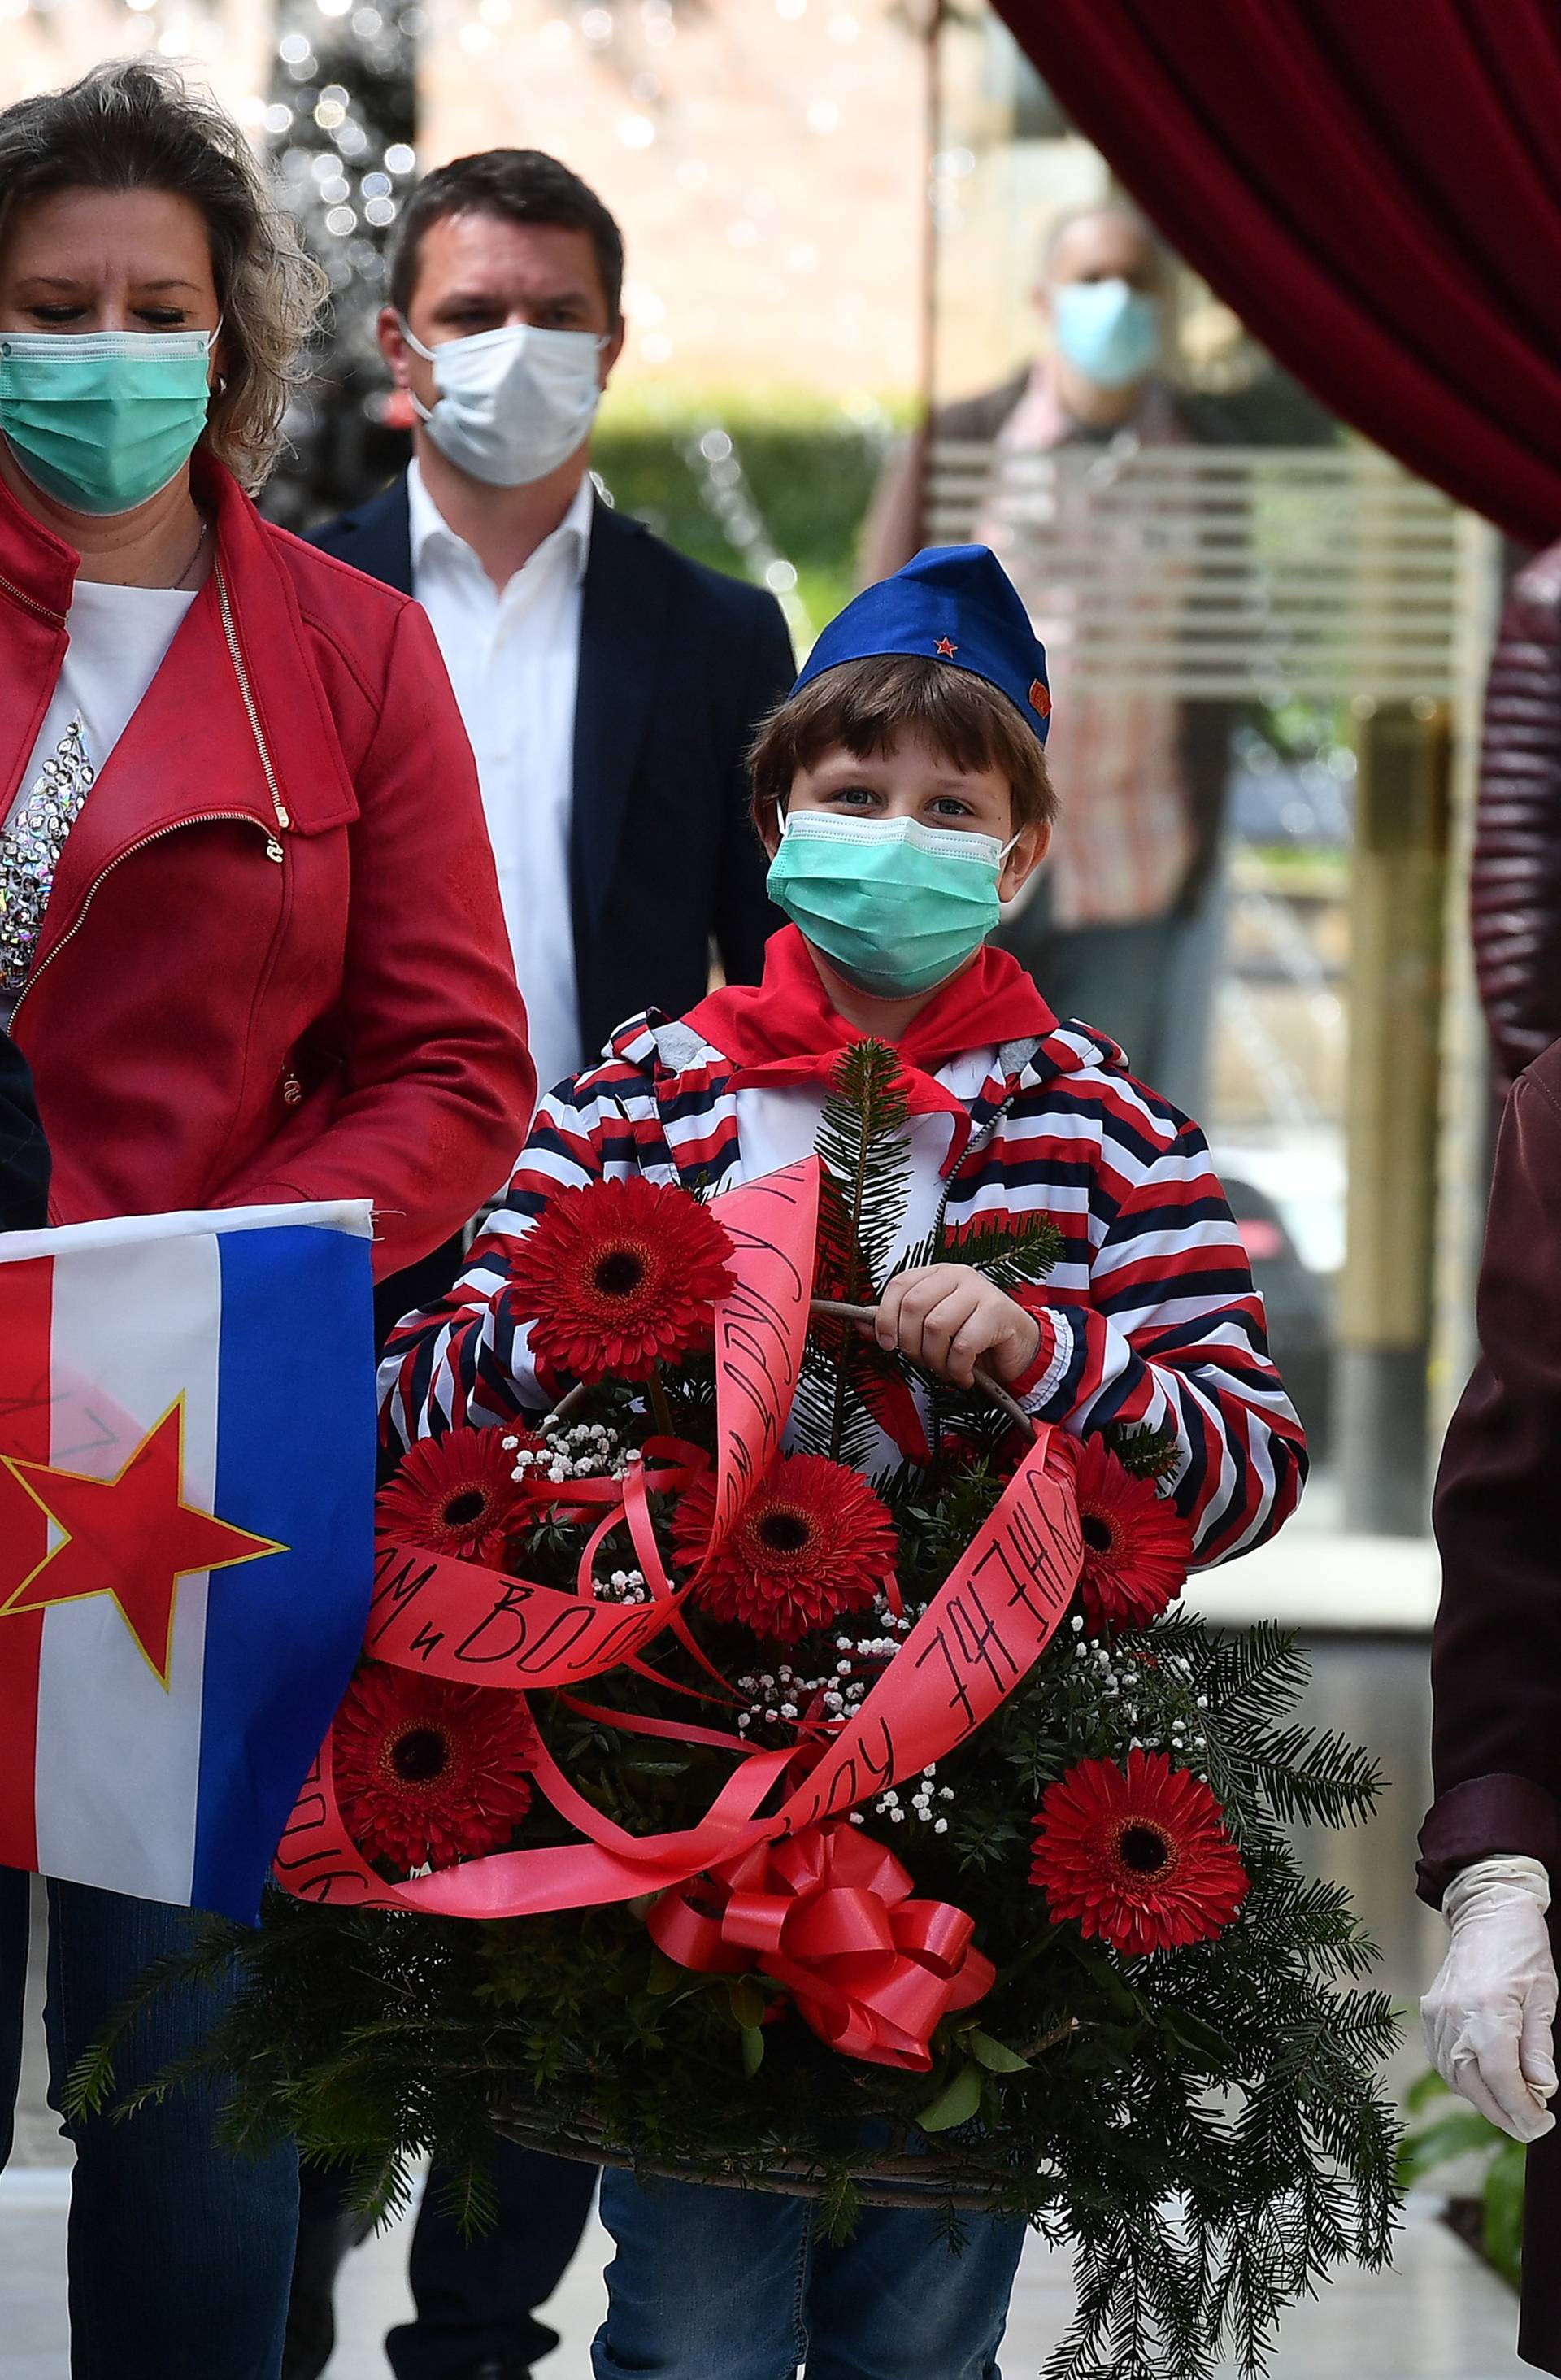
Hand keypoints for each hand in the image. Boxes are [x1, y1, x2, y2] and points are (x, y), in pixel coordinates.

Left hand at [872, 1265, 1040, 1389]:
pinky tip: (963, 1375)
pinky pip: (962, 1346)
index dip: (886, 1317)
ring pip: (936, 1327)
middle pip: (914, 1306)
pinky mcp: (998, 1312)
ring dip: (936, 1359)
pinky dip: (957, 1368)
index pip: (899, 1285)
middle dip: (912, 1344)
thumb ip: (896, 1325)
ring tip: (946, 1369)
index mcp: (936, 1274)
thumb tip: (860, 1325)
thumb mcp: (928, 1331)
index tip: (887, 1344)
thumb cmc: (970, 1338)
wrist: (1016, 1350)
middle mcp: (957, 1276)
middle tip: (924, 1361)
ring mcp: (980, 1291)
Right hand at [1422, 1855, 1558, 2140]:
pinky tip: (1484, 2083)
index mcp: (1488, 2008)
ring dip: (1483, 2100)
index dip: (1522, 2108)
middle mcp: (1455, 2014)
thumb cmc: (1522, 1950)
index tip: (1541, 2123)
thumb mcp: (1544, 1995)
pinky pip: (1443, 2059)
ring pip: (1455, 2077)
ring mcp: (1437, 2014)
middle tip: (1530, 2127)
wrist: (1487, 1912)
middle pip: (1474, 2084)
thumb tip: (1542, 2088)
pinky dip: (1463, 2079)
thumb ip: (1539, 2045)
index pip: (1502, 2077)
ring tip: (1510, 2109)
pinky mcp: (1429, 2012)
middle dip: (1504, 2113)